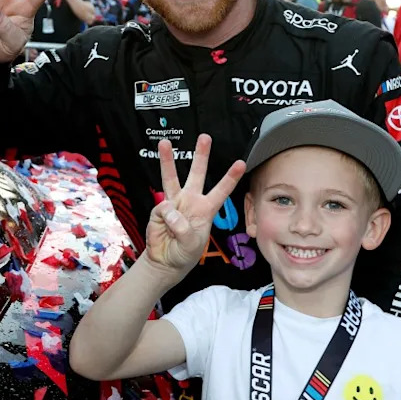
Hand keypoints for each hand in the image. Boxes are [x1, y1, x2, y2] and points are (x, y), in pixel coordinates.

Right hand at [145, 135, 245, 274]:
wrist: (165, 262)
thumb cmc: (184, 253)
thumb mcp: (191, 244)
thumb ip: (183, 227)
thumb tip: (170, 210)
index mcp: (206, 209)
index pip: (221, 190)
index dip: (230, 177)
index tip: (241, 163)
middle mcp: (191, 201)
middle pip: (196, 174)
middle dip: (201, 155)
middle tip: (205, 137)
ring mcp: (174, 204)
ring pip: (171, 178)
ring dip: (167, 160)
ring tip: (164, 143)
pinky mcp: (159, 210)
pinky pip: (162, 209)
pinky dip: (165, 218)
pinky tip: (166, 228)